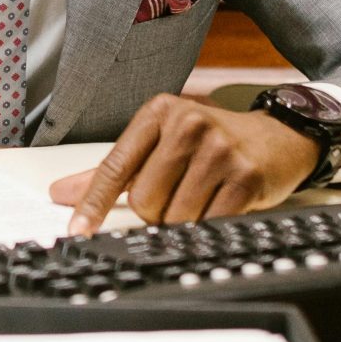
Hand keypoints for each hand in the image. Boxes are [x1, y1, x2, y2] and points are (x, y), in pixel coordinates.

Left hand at [50, 96, 320, 234]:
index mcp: (160, 112)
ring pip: (174, 216)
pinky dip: (207, 225)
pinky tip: (218, 206)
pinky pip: (207, 223)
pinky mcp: (244, 177)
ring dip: (182, 221)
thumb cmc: (213, 142)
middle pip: (145, 199)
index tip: (78, 229)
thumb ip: (114, 170)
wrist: (278, 138)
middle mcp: (188, 124)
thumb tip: (62, 193)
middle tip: (178, 195)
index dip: (94, 202)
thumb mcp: (162, 143)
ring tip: (200, 198)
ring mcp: (219, 150)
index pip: (115, 165)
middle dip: (156, 211)